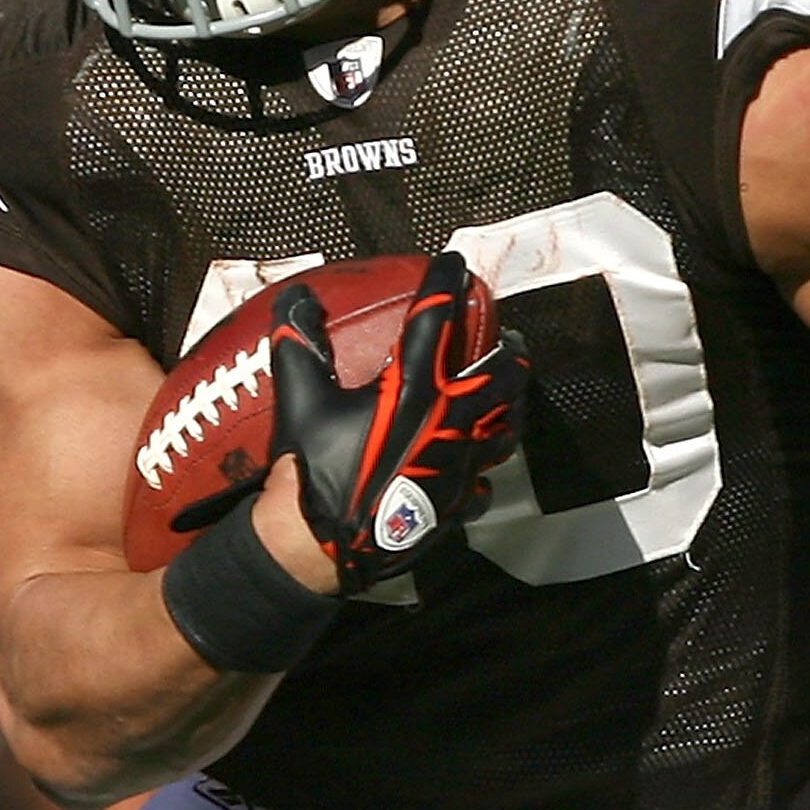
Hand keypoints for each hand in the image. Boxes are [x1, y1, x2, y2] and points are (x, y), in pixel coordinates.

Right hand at [270, 252, 526, 594]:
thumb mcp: (300, 402)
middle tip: (506, 336)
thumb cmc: (314, 471)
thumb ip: (300, 346)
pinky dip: (485, 466)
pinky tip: (478, 461)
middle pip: (500, 375)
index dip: (446, 285)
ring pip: (507, 426)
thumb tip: (298, 298)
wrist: (325, 547)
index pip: (437, 322)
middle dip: (507, 349)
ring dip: (511, 403)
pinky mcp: (458, 501)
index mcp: (414, 390)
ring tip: (508, 391)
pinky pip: (485, 480)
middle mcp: (450, 423)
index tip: (453, 263)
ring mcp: (461, 465)